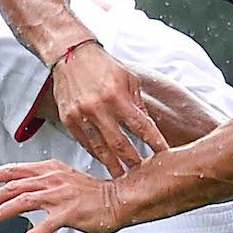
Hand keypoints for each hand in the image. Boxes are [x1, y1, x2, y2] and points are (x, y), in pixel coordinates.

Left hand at [0, 159, 124, 232]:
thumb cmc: (94, 193)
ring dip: (0, 212)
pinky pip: (45, 225)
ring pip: (22, 202)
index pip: (14, 169)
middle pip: (13, 186)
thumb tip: (22, 188)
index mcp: (50, 169)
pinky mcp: (70, 213)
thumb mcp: (66, 178)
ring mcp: (61, 195)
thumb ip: (45, 180)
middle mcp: (53, 179)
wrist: (121, 199)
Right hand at [52, 40, 168, 176]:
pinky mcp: (68, 119)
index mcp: (117, 96)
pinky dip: (95, 153)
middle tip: (142, 174)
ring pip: (99, 148)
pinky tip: (104, 160)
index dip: (153, 142)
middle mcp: (98, 107)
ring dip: (112, 164)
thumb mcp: (129, 79)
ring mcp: (81, 115)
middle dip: (133, 160)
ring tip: (122, 176)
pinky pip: (84, 142)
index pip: (140, 125)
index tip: (164, 154)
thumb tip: (149, 127)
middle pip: (119, 143)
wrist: (70, 55)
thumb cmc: (103, 66)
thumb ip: (138, 104)